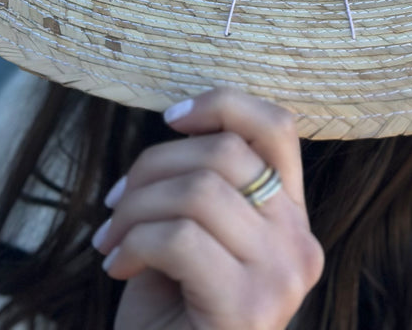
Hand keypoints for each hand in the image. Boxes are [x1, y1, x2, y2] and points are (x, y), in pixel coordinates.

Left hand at [92, 86, 324, 329]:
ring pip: (197, 191)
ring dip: (135, 208)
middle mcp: (300, 245)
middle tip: (113, 205)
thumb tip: (181, 122)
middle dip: (152, 165)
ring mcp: (281, 279)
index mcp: (293, 220)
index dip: (222, 104)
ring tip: (110, 239)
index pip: (278, 127)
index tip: (170, 117)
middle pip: (225, 153)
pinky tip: (118, 268)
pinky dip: (133, 244)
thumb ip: (207, 186)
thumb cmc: (173, 319)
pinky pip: (178, 238)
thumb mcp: (196, 239)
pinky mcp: (248, 309)